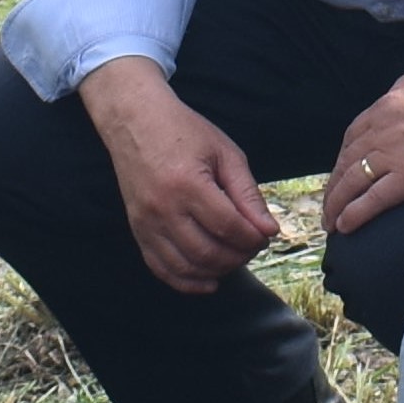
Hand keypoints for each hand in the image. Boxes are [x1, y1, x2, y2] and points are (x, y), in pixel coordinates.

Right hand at [83, 60, 282, 292]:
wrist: (135, 122)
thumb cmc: (183, 131)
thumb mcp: (225, 153)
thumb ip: (248, 194)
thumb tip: (269, 230)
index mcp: (188, 184)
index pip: (229, 227)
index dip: (253, 238)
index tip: (265, 234)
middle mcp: (163, 208)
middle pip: (209, 253)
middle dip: (239, 256)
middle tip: (253, 246)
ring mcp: (146, 223)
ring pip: (186, 267)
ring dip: (217, 271)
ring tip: (234, 257)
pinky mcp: (137, 230)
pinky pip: (161, 268)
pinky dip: (187, 281)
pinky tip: (208, 280)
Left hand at [320, 68, 403, 237]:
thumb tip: (403, 88)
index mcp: (385, 108)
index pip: (351, 139)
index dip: (341, 161)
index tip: (337, 177)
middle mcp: (380, 131)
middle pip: (346, 163)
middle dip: (334, 187)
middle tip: (327, 207)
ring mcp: (391, 154)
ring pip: (352, 181)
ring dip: (336, 203)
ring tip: (330, 223)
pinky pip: (373, 198)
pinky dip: (354, 213)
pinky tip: (344, 225)